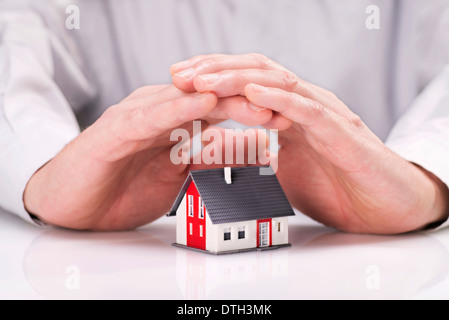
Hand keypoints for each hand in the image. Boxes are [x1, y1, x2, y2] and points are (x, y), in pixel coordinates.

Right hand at [23, 85, 273, 229]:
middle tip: (283, 107)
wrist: (71, 202)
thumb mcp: (175, 177)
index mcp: (174, 123)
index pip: (221, 110)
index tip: (288, 119)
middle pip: (210, 100)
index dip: (254, 112)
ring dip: (222, 99)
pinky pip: (151, 116)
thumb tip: (245, 153)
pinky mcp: (115, 129)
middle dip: (248, 102)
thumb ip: (206, 160)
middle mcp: (158, 113)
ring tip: (254, 100)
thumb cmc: (121, 188)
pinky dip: (177, 108)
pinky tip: (202, 102)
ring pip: (185, 102)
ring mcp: (137, 117)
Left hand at [171, 53, 448, 233]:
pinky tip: (252, 92)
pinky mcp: (341, 133)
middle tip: (179, 72)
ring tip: (204, 79)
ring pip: (279, 83)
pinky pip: (308, 109)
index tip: (177, 81)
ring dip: (238, 78)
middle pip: (257, 71)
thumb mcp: (284, 171)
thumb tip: (225, 154)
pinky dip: (278, 99)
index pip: (248, 81)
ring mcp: (324, 115)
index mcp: (290, 113)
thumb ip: (258, 157)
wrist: (385, 207)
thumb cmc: (337, 187)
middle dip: (216, 69)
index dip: (212, 78)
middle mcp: (305, 105)